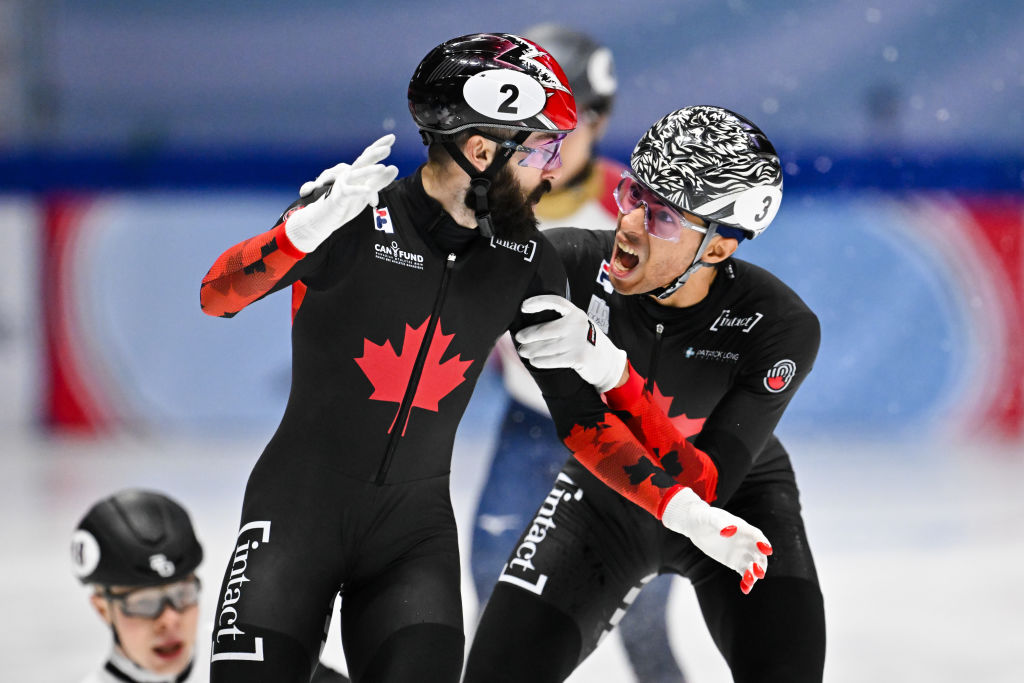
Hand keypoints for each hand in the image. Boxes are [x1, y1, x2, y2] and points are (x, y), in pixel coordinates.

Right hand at [285, 135, 398, 252]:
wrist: (325, 218)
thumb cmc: (346, 202)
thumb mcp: (367, 191)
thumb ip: (380, 181)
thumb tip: (395, 168)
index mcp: (357, 172)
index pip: (368, 156)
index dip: (378, 145)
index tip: (391, 137)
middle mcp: (349, 174)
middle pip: (362, 161)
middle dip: (374, 153)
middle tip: (388, 148)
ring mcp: (342, 184)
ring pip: (356, 175)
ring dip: (369, 171)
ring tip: (382, 168)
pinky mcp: (338, 196)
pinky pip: (348, 191)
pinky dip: (357, 190)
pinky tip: (368, 190)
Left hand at [515, 294, 626, 392]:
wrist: (608, 362)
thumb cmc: (587, 343)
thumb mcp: (579, 326)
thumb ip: (562, 322)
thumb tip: (531, 325)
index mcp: (577, 313)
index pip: (556, 302)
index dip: (539, 302)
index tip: (524, 307)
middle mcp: (578, 325)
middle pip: (545, 329)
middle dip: (528, 335)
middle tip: (519, 338)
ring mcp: (579, 341)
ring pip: (547, 346)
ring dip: (531, 350)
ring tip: (523, 351)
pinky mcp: (579, 357)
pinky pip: (553, 359)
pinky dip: (541, 361)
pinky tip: (534, 361)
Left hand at [661, 487, 772, 593]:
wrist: (697, 526)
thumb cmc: (706, 517)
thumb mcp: (712, 518)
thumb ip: (721, 523)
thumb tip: (728, 531)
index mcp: (743, 528)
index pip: (757, 536)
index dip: (763, 543)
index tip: (767, 551)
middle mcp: (746, 541)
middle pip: (759, 554)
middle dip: (761, 563)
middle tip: (759, 573)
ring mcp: (741, 553)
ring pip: (753, 565)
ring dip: (754, 574)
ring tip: (750, 582)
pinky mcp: (734, 562)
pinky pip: (744, 573)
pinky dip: (746, 581)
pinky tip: (745, 590)